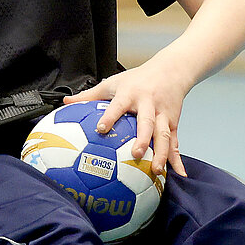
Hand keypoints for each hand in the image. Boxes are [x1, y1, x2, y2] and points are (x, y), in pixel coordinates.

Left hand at [66, 62, 189, 178]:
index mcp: (131, 94)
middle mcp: (149, 105)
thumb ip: (90, 95)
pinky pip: (175, 143)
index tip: (101, 129)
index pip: (118, 105)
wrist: (171, 70)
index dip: (110, 116)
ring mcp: (163, 115)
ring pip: (164, 135)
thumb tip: (65, 102)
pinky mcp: (173, 123)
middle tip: (136, 154)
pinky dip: (177, 159)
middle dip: (143, 138)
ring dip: (162, 153)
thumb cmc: (139, 78)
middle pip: (147, 122)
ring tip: (156, 170)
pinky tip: (179, 174)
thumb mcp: (113, 82)